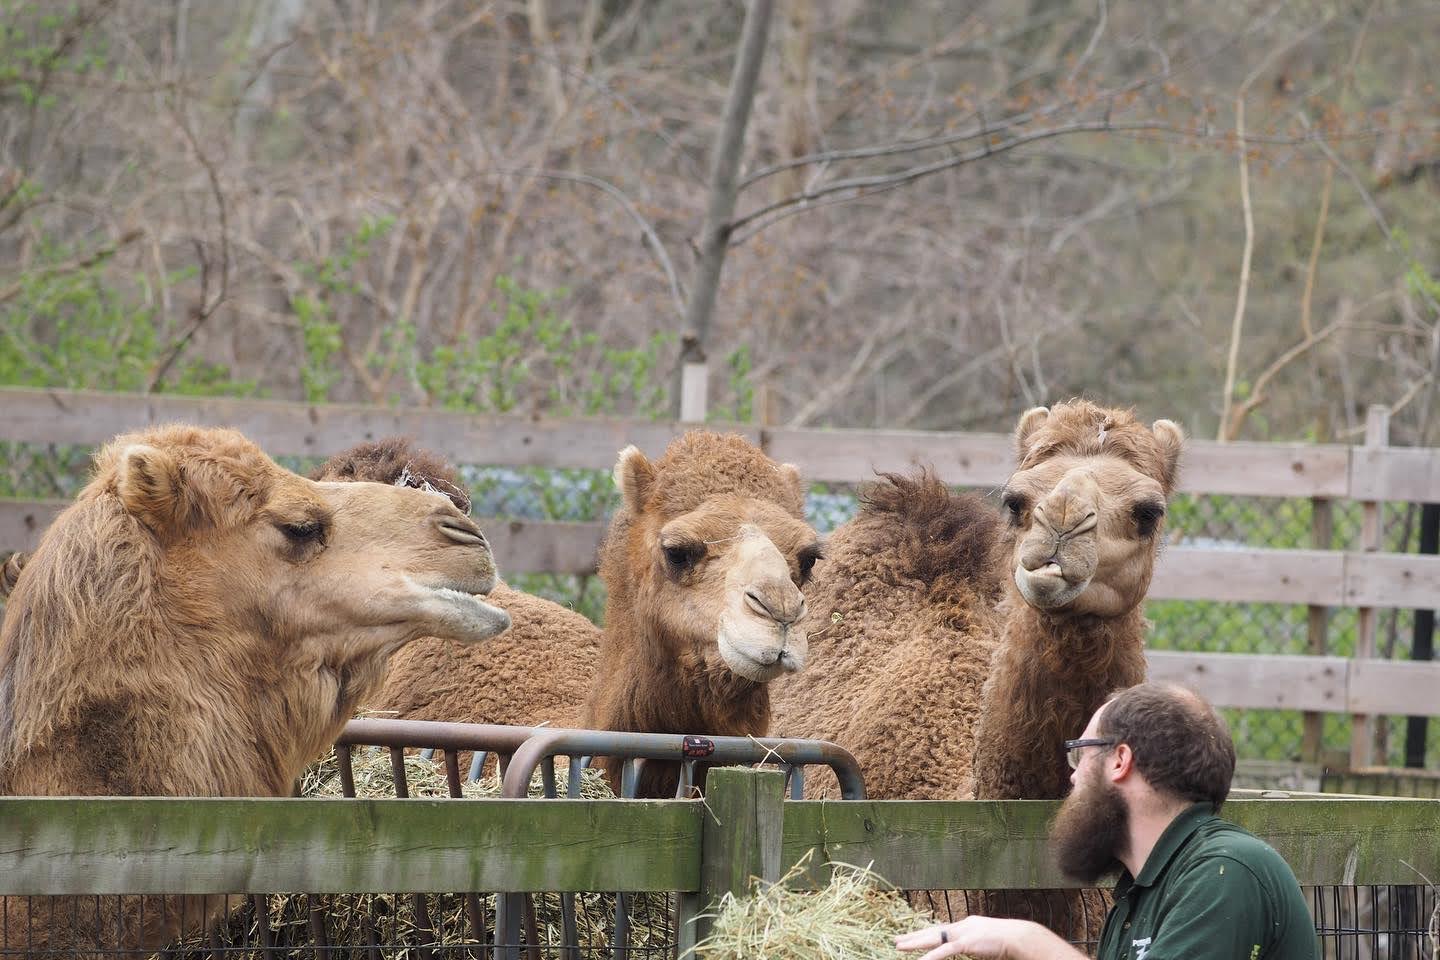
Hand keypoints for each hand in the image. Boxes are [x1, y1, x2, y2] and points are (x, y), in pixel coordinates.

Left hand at [895, 916, 1078, 959]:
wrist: (1020, 937)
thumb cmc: (1007, 942)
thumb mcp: (985, 941)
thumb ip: (972, 944)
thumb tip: (965, 948)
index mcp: (966, 925)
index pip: (941, 929)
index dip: (925, 933)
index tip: (912, 936)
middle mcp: (962, 925)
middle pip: (933, 931)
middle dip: (914, 936)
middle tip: (896, 940)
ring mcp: (964, 932)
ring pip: (933, 938)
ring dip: (915, 943)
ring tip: (899, 947)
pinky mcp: (967, 942)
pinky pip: (945, 950)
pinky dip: (931, 956)